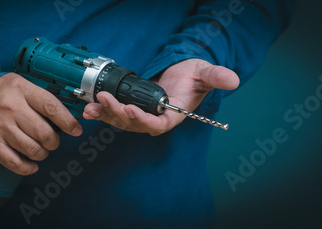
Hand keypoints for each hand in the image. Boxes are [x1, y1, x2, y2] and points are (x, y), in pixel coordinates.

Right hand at [0, 73, 82, 174]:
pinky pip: (15, 163)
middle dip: (54, 142)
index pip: (51, 107)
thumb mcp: (20, 85)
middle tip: (52, 141)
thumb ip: (41, 97)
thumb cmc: (0, 94)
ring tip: (40, 150)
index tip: (76, 130)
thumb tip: (68, 116)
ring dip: (42, 154)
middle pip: (45, 133)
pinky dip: (27, 168)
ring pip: (33, 150)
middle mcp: (10, 107)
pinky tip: (31, 165)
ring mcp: (0, 127)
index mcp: (21, 89)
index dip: (68, 122)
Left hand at [82, 58, 238, 135]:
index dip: (142, 120)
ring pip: (120, 121)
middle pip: (133, 124)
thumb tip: (233, 80)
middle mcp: (155, 120)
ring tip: (92, 105)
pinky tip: (89, 107)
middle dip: (117, 113)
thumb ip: (217, 77)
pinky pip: (114, 115)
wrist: (182, 73)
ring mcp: (141, 116)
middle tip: (104, 99)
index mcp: (172, 116)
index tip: (129, 108)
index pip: (157, 124)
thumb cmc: (194, 76)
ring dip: (105, 114)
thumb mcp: (206, 73)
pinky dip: (101, 112)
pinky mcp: (130, 109)